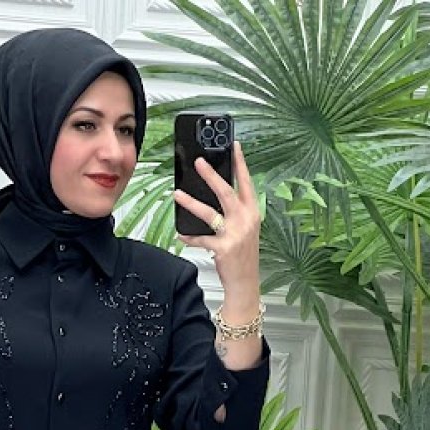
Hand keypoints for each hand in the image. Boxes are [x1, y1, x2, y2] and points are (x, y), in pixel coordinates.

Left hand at [174, 142, 260, 319]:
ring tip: (177, 194)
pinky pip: (201, 239)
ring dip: (191, 203)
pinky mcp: (223, 249)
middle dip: (211, 175)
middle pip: (226, 193)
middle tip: (198, 162)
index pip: (247, 183)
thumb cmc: (243, 255)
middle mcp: (245, 221)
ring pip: (210, 213)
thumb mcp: (246, 229)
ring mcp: (234, 235)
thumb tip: (216, 195)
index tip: (234, 146)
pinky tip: (181, 234)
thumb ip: (235, 212)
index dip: (241, 164)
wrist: (245, 282)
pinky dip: (190, 237)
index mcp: (252, 213)